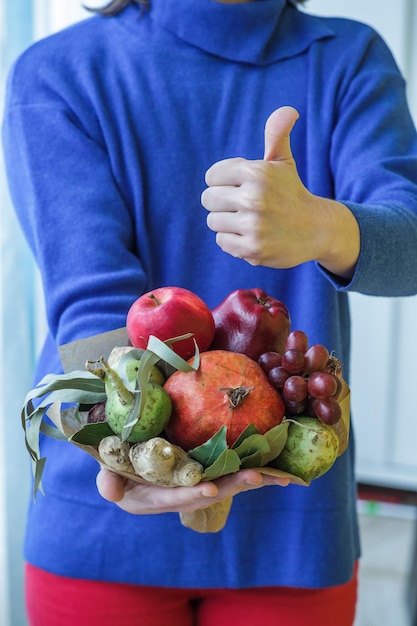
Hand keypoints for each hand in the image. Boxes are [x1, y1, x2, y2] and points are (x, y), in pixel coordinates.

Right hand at [96, 467, 289, 514]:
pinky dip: (250, 471)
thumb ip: (108, 482)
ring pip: (225, 483)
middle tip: (256, 477)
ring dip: (249, 480)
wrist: (126, 467)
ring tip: (277, 476)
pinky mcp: (203, 474)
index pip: (175, 498)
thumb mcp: (108, 476)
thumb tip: (110, 491)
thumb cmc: (116, 469)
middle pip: (209, 493)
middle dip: (233, 485)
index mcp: (154, 499)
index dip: (191, 494)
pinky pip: (228, 473)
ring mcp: (193, 486)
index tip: (209, 489)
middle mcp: (178, 496)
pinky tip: (274, 470)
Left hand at [202, 106, 358, 278]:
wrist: (317, 230)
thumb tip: (288, 111)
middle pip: (208, 199)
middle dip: (223, 203)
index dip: (223, 182)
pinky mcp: (252, 249)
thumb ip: (277, 135)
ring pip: (213, 221)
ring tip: (249, 222)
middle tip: (245, 207)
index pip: (212, 176)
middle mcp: (254, 198)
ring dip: (227, 223)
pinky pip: (222, 242)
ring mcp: (253, 226)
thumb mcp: (284, 163)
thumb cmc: (292, 193)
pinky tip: (252, 236)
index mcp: (257, 173)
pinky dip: (233, 241)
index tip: (241, 187)